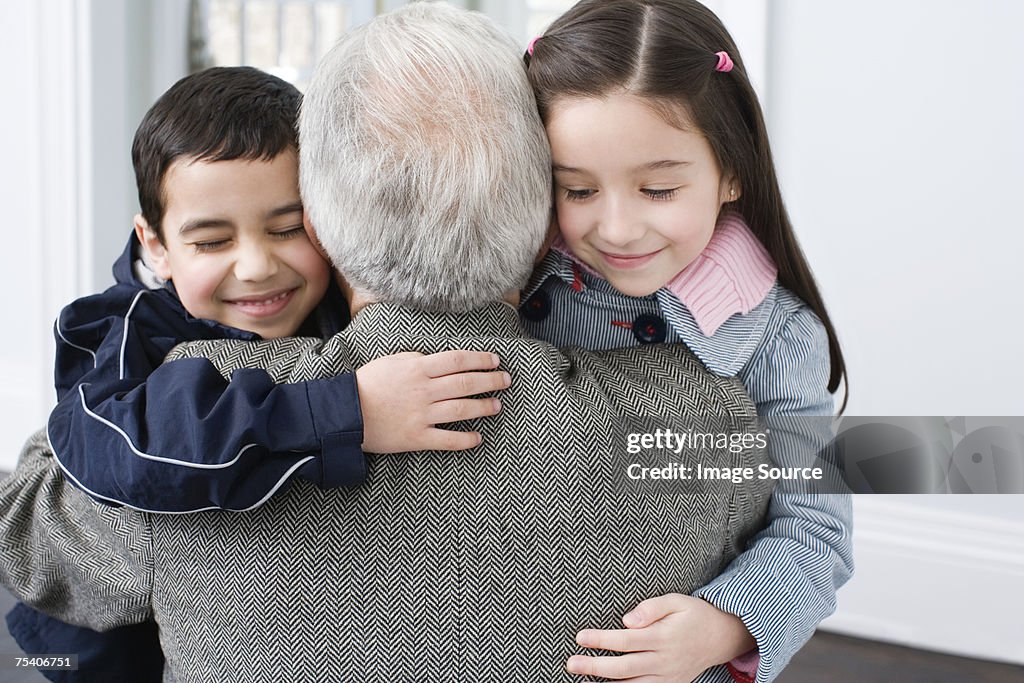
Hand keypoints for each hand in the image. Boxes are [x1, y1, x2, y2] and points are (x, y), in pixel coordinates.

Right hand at [356, 350, 510, 452]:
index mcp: (418, 368)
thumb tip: (436, 360)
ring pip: (462, 409)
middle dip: (490, 381)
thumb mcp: (391, 362)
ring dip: (483, 407)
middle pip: (466, 383)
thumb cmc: (366, 384)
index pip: (458, 361)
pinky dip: (466, 439)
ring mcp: (422, 415)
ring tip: (497, 405)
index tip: (495, 361)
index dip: (480, 360)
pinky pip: (447, 439)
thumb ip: (416, 359)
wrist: (344, 414)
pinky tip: (477, 438)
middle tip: (505, 381)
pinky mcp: (417, 437)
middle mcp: (424, 390)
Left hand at [566, 594, 755, 682]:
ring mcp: (667, 676)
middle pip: (624, 667)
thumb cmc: (694, 615)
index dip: (602, 640)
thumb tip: (627, 619)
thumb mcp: (676, 601)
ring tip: (582, 680)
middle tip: (571, 663)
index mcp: (663, 637)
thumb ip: (651, 608)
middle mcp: (664, 660)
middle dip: (595, 666)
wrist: (721, 638)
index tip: (580, 637)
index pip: (626, 640)